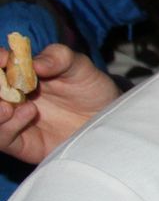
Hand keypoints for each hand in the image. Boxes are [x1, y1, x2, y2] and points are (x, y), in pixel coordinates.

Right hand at [0, 44, 119, 164]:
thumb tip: (35, 64)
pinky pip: (2, 139)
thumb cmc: (91, 88)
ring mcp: (13, 120)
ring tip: (7, 107)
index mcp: (20, 74)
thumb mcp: (80, 67)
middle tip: (1, 85)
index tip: (3, 58)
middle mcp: (11, 97)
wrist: (106, 118)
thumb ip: (60, 58)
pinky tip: (28, 113)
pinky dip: (7, 127)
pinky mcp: (22, 143)